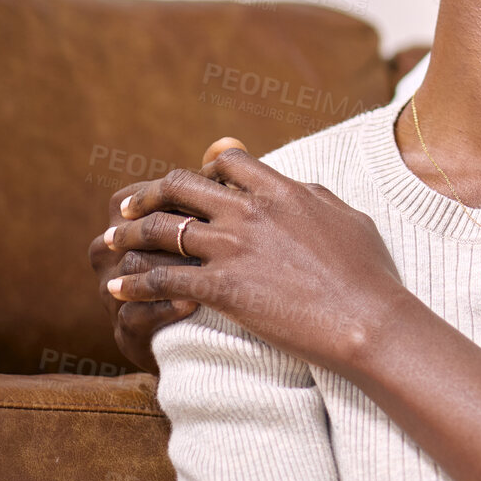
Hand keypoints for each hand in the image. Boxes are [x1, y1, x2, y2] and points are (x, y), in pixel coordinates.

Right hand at [87, 140, 246, 372]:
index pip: (128, 198)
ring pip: (129, 268)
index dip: (165, 194)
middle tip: (208, 226)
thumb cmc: (214, 271)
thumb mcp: (217, 226)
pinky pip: (134, 317)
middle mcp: (112, 258)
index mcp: (130, 227)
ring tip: (204, 265)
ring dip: (169, 265)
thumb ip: (218, 186)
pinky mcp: (126, 334)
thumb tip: (228, 141)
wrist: (212, 339)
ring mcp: (114, 296)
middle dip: (168, 227)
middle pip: (126, 230)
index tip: (211, 194)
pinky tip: (194, 301)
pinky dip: (164, 308)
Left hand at [102, 143, 407, 375]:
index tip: (193, 182)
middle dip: (150, 193)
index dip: (205, 167)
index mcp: (283, 190)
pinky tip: (117, 288)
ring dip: (127, 232)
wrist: (368, 319)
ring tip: (109, 241)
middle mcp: (250, 211)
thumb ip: (317, 197)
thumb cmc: (370, 276)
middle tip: (129, 205)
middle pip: (182, 185)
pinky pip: (161, 278)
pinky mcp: (221, 287)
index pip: (228, 161)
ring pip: (160, 228)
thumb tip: (300, 188)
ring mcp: (233, 248)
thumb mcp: (349, 219)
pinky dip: (133, 282)